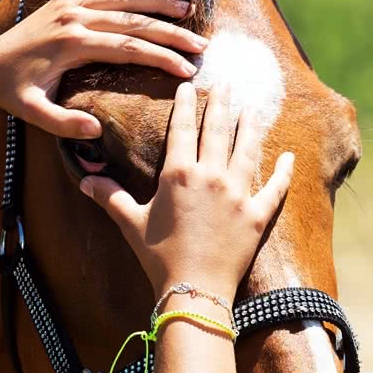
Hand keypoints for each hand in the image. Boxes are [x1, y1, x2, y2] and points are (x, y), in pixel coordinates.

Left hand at [0, 0, 207, 138]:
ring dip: (155, 2)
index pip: (129, 48)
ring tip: (186, 9)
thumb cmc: (11, 94)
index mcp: (72, 44)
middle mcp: (73, 18)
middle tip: (200, 45)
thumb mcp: (34, 114)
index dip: (161, 59)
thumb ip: (63, 125)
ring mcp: (67, 5)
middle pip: (133, 21)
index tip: (187, 71)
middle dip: (170, 33)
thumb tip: (97, 131)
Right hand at [79, 82, 293, 300]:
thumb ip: (109, 197)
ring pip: (248, 150)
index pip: (182, 130)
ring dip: (251, 126)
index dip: (184, 106)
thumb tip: (84, 181)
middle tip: (226, 83)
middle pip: (218, 131)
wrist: (195, 288)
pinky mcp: (258, 215)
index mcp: (179, 175)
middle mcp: (211, 177)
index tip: (188, 86)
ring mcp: (238, 194)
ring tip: (253, 108)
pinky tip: (289, 156)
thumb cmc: (158, 257)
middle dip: (222, 104)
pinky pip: (275, 187)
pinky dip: (284, 171)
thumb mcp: (130, 223)